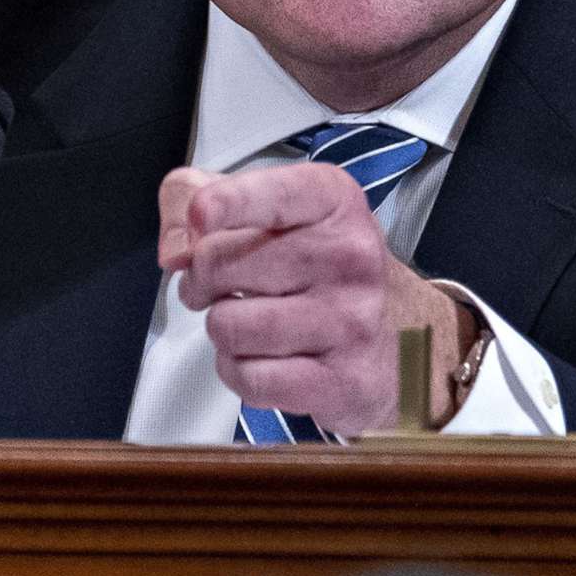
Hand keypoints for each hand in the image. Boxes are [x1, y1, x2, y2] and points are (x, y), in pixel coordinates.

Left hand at [158, 159, 469, 433]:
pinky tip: (262, 357)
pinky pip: (249, 378)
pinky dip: (237, 371)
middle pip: (221, 264)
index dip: (224, 204)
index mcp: (330, 199)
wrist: (400, 333)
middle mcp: (350, 255)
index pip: (270, 195)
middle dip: (202, 280)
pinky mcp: (345, 380)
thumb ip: (192, 198)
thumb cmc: (317, 264)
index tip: (200, 215)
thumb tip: (175, 250)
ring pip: (229, 326)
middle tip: (222, 286)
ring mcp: (352, 320)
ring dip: (222, 329)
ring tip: (249, 320)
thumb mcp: (261, 206)